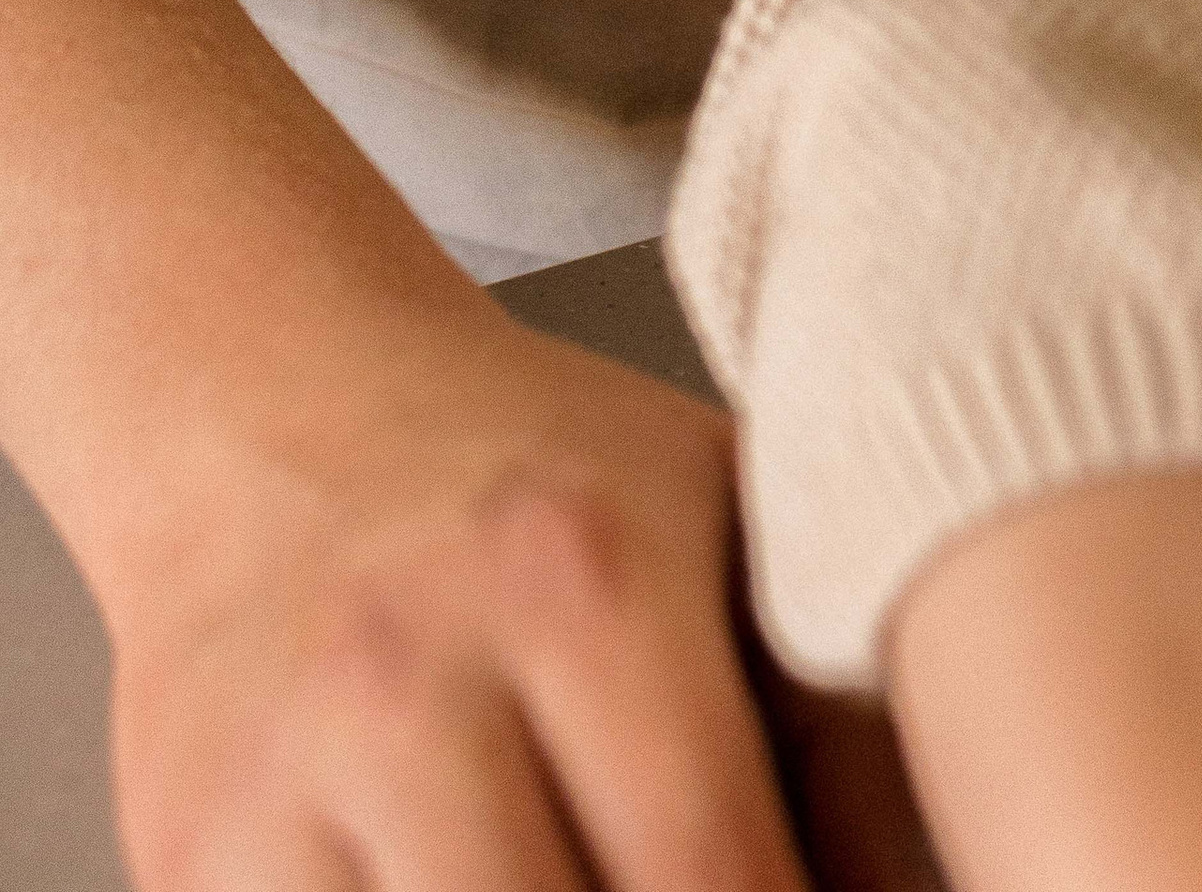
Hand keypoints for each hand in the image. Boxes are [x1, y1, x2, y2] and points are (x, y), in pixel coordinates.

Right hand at [99, 292, 930, 891]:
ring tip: (591, 871)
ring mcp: (274, 780)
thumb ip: (846, 712)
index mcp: (585, 580)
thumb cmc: (539, 481)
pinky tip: (497, 883)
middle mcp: (412, 675)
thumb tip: (965, 873)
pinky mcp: (183, 860)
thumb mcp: (731, 524)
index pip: (711, 869)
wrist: (273, 411)